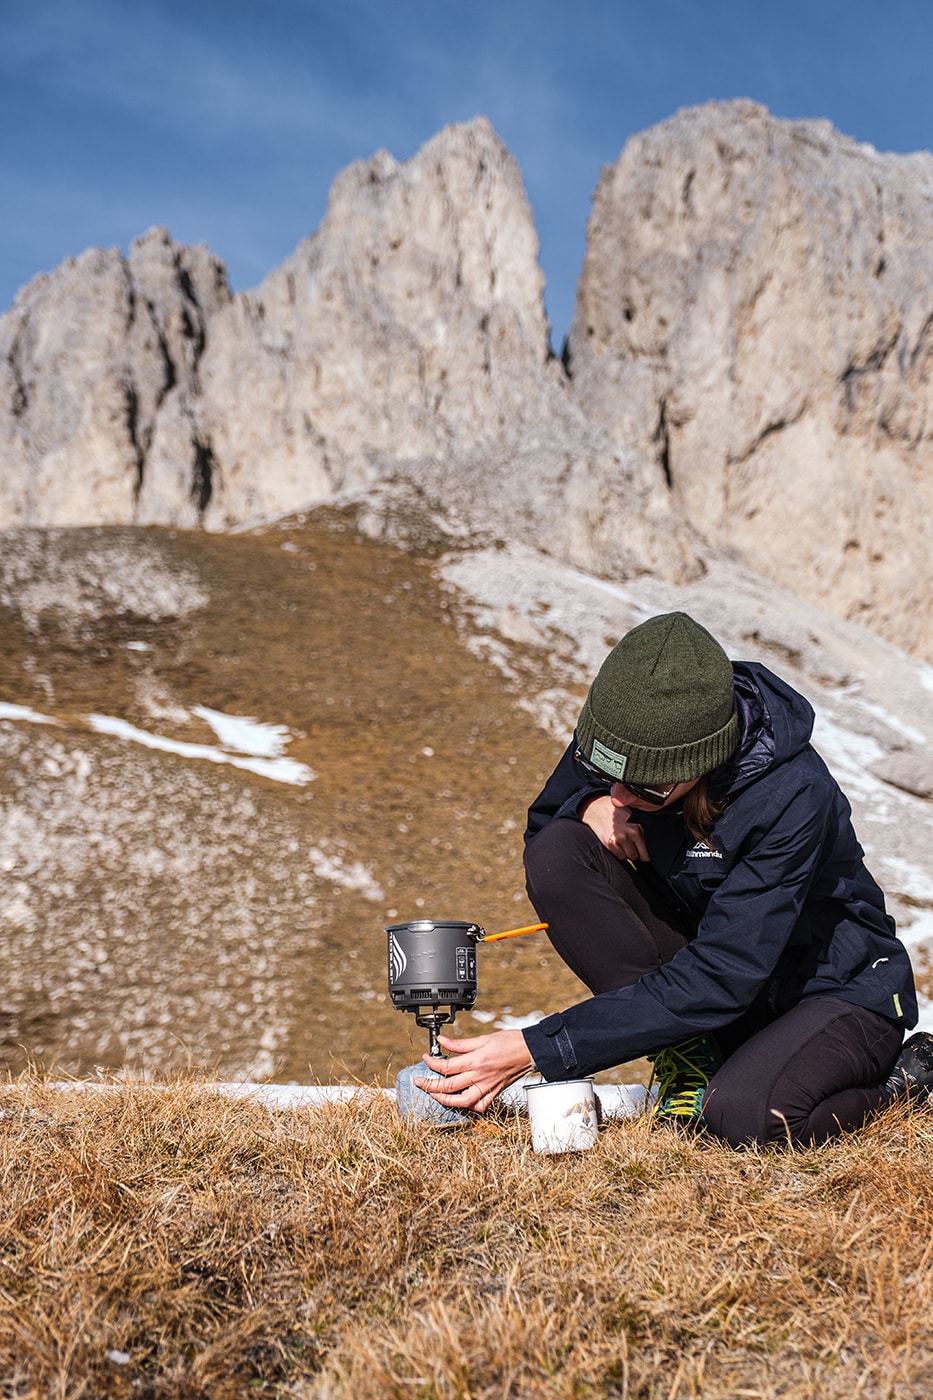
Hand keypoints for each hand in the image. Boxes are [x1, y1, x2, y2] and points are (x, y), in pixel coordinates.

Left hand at [414, 1030, 533, 1113]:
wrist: (529, 1051)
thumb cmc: (509, 1042)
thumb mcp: (482, 1038)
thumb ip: (460, 1044)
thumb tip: (442, 1041)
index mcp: (475, 1061)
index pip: (446, 1066)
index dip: (432, 1063)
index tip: (426, 1058)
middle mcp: (480, 1076)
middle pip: (449, 1086)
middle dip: (430, 1085)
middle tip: (419, 1082)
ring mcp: (487, 1087)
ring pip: (461, 1101)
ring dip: (444, 1100)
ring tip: (434, 1095)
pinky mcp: (494, 1093)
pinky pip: (479, 1106)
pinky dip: (468, 1107)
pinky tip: (461, 1102)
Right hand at [580, 793, 648, 860]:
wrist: (599, 809)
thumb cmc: (617, 815)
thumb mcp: (634, 818)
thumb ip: (642, 831)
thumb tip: (651, 846)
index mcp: (640, 826)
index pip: (651, 848)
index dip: (647, 851)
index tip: (643, 849)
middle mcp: (633, 832)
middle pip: (643, 856)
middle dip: (639, 854)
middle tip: (632, 846)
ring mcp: (622, 838)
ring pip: (631, 857)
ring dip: (628, 853)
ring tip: (623, 843)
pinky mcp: (611, 843)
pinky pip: (620, 857)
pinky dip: (618, 853)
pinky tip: (615, 843)